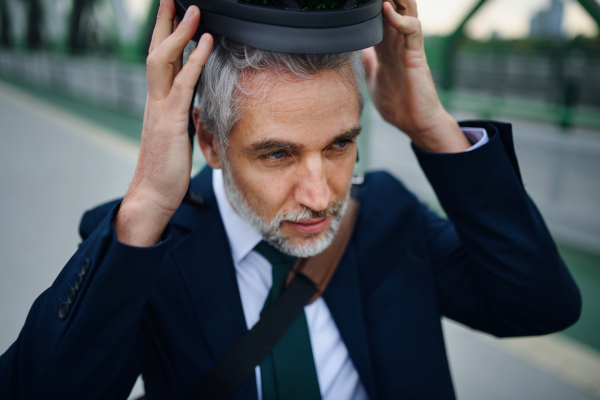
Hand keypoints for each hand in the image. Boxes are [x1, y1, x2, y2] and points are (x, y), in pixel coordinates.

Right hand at [115, 1, 212, 246]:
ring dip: (179, 31)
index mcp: (157, 103)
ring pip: (163, 60)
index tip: (175, 14)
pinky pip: (183, 83)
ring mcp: (160, 109)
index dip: (167, 36)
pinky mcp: (170, 121)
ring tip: (193, 8)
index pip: (159, 61)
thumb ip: (183, 116)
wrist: (153, 195)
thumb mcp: (177, 136)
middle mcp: (154, 100)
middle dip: (165, 21)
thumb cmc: (166, 170)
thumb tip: (195, 107)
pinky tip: (206, 41)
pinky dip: (194, 60)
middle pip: (156, 51)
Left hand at [363, 0, 469, 152]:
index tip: (354, 1)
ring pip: (406, 10)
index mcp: (385, 47)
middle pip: (394, 6)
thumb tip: (356, 53)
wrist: (415, 124)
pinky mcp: (416, 55)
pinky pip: (412, 30)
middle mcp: (397, 42)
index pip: (377, 16)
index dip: (368, 6)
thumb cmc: (398, 105)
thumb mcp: (374, 80)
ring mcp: (407, 47)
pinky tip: (387, 10)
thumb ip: (368, 63)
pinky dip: (400, 18)